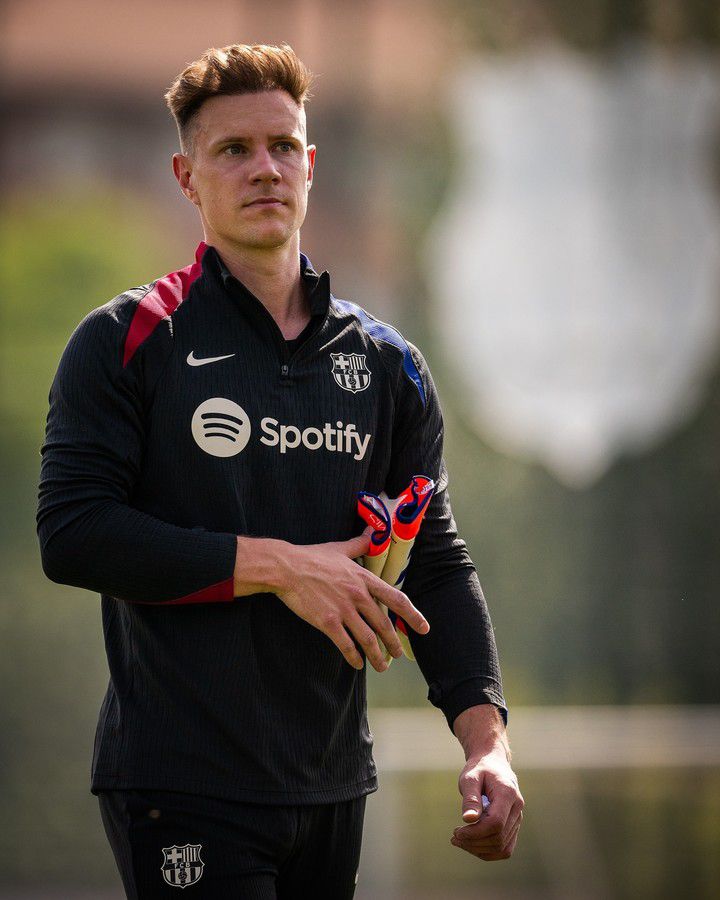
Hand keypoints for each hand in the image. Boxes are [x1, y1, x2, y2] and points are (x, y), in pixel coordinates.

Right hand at [275, 533, 429, 671]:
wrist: (286, 568)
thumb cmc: (312, 557)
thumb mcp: (340, 548)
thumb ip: (360, 543)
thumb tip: (373, 531)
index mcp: (363, 578)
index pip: (396, 598)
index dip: (412, 615)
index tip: (423, 628)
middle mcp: (358, 595)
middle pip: (383, 624)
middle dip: (393, 643)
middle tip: (399, 654)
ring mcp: (343, 609)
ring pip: (368, 638)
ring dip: (377, 655)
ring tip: (382, 666)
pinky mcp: (328, 622)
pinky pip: (346, 644)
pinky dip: (354, 657)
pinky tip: (357, 664)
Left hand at [451, 705, 523, 860]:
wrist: (493, 763)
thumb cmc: (480, 769)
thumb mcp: (470, 777)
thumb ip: (470, 797)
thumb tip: (468, 819)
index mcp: (508, 793)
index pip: (495, 823)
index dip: (475, 832)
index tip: (457, 831)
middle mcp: (517, 808)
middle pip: (498, 838)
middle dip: (474, 842)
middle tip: (454, 837)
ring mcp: (518, 818)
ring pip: (502, 847)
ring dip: (479, 849)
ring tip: (460, 841)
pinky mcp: (514, 826)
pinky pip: (504, 848)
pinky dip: (488, 851)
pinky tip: (471, 844)